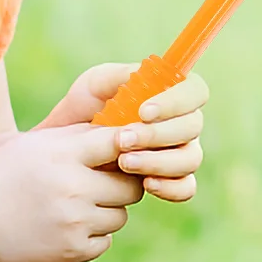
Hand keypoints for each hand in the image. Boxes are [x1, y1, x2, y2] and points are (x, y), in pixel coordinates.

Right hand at [0, 123, 142, 261]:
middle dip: (123, 183)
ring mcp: (73, 222)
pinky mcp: (72, 251)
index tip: (126, 151)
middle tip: (107, 182)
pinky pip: (106, 241)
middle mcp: (71, 187)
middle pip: (130, 185)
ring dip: (108, 210)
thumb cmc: (3, 175)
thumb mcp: (35, 143)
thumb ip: (78, 135)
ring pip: (121, 215)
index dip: (129, 146)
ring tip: (79, 205)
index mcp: (62, 154)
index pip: (118, 143)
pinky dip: (93, 235)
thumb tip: (125, 133)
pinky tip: (68, 227)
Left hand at [39, 65, 206, 205]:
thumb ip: (120, 76)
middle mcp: (182, 122)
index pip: (195, 91)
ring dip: (159, 161)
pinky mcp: (172, 181)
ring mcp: (181, 153)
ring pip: (190, 158)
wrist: (67, 150)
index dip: (177, 101)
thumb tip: (144, 74)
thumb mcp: (95, 85)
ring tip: (124, 162)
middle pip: (193, 126)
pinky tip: (146, 183)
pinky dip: (170, 187)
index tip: (144, 111)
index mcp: (170, 93)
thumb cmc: (84, 109)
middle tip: (122, 139)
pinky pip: (186, 188)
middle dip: (157, 134)